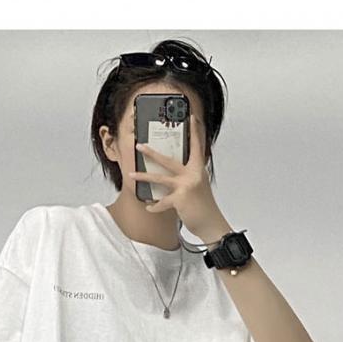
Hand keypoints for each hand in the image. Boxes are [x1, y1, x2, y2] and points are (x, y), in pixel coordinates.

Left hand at [130, 112, 231, 244]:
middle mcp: (194, 174)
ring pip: (160, 178)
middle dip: (151, 152)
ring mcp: (187, 185)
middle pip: (168, 160)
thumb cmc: (204, 206)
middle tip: (139, 145)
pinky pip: (162, 202)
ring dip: (144, 176)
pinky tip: (149, 207)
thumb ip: (188, 175)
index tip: (191, 117)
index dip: (194, 131)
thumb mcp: (198, 185)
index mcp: (199, 169)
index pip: (197, 146)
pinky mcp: (181, 198)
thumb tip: (172, 171)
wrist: (211, 224)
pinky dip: (154, 206)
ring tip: (131, 174)